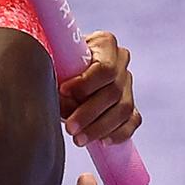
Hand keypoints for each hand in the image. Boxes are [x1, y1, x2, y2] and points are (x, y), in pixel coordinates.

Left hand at [59, 31, 140, 146]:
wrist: (59, 69)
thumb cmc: (54, 63)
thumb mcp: (53, 61)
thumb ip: (57, 72)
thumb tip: (59, 95)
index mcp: (104, 43)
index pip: (104, 68)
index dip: (84, 83)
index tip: (62, 91)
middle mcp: (120, 61)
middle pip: (113, 91)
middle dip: (89, 113)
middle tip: (70, 128)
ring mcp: (127, 83)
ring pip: (123, 109)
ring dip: (100, 127)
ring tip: (78, 139)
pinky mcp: (130, 104)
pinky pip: (132, 120)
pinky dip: (119, 133)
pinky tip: (103, 141)